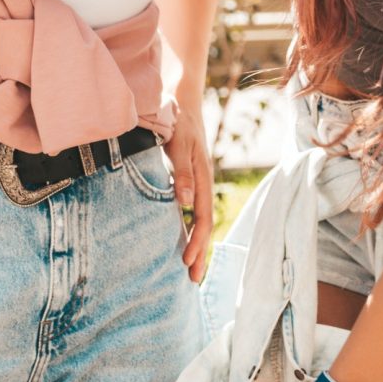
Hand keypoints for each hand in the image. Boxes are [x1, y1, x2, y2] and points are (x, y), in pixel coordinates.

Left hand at [163, 99, 213, 281]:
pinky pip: (191, 211)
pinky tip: (181, 240)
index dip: (196, 241)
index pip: (202, 217)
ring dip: (195, 244)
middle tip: (193, 281)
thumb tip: (186, 202)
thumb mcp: (179, 142)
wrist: (181, 100)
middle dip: (200, 253)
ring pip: (199, 220)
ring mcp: (196, 183)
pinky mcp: (188, 180)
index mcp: (202, 177)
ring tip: (189, 270)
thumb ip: (182, 171)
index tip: (186, 262)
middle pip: (204, 225)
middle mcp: (202, 184)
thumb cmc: (178, 120)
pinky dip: (188, 229)